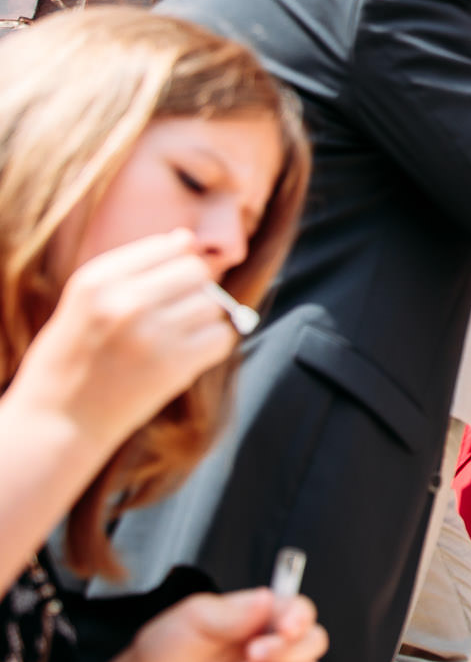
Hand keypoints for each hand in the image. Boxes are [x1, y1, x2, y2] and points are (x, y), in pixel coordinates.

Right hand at [10, 231, 239, 452]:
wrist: (58, 422)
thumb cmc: (73, 358)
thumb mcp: (84, 303)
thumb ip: (131, 269)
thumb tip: (185, 238)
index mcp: (96, 281)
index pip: (168, 245)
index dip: (176, 262)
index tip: (168, 282)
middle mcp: (124, 301)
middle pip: (197, 271)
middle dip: (194, 288)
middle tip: (175, 311)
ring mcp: (151, 333)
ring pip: (213, 304)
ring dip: (203, 319)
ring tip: (175, 337)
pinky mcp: (174, 366)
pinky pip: (222, 338)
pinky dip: (212, 345)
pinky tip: (186, 355)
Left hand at [117, 589, 325, 661]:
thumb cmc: (169, 646)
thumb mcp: (195, 618)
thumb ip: (233, 613)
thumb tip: (267, 599)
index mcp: (260, 613)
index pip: (300, 609)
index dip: (301, 618)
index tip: (286, 628)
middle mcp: (272, 640)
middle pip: (315, 641)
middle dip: (290, 652)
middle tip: (253, 654)